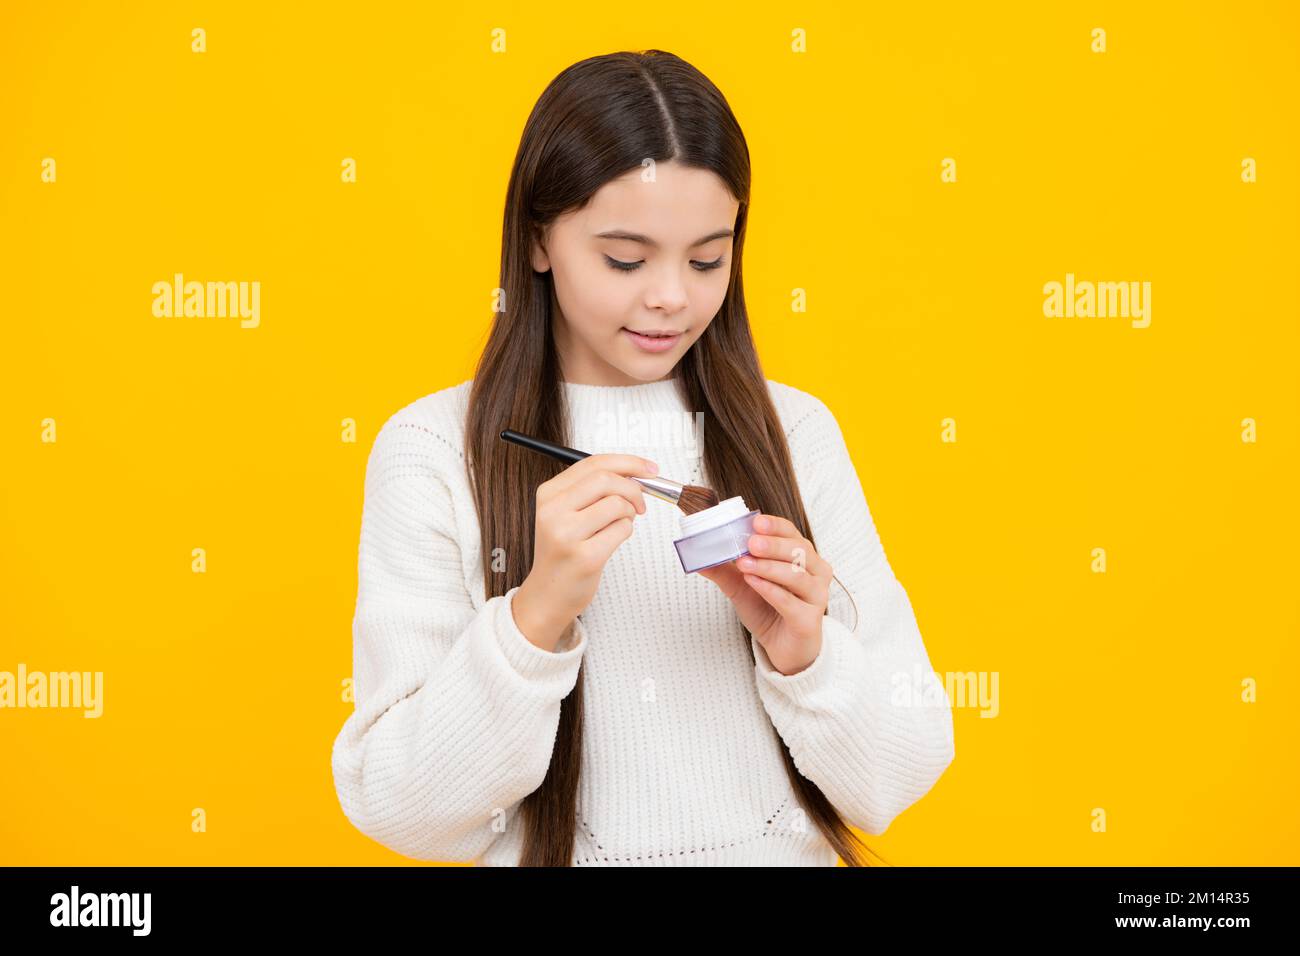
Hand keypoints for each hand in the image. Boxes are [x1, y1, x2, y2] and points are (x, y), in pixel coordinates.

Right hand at [513, 453, 654, 650]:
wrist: (547, 595)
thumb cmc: (563, 551)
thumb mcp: (565, 513)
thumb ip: (593, 489)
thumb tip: (636, 472)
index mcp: (548, 494)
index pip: (593, 463)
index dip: (628, 463)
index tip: (650, 469)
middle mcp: (553, 511)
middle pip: (606, 479)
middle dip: (633, 488)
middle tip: (641, 503)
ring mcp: (567, 535)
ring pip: (618, 505)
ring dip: (630, 514)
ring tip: (620, 525)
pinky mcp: (586, 557)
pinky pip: (622, 530)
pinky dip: (625, 532)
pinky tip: (611, 541)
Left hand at [697, 513, 831, 674]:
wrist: (783, 648)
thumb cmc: (769, 611)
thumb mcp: (741, 586)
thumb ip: (724, 570)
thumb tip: (697, 554)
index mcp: (803, 556)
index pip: (791, 534)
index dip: (775, 526)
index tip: (755, 521)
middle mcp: (815, 572)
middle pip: (798, 551)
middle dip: (772, 545)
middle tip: (750, 542)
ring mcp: (816, 596)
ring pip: (796, 575)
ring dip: (768, 567)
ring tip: (744, 564)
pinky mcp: (809, 620)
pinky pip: (790, 602)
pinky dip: (770, 590)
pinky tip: (753, 582)